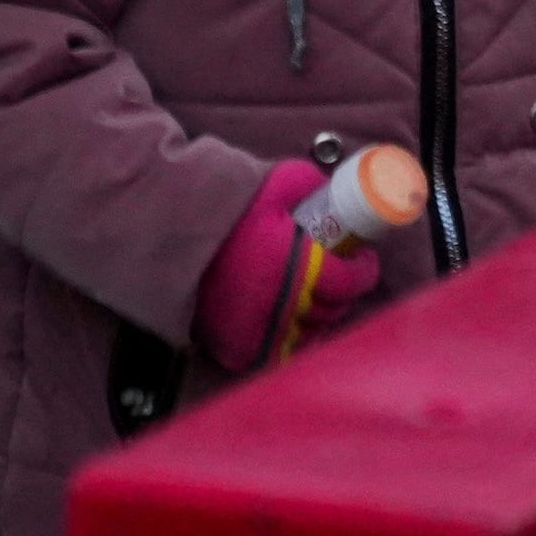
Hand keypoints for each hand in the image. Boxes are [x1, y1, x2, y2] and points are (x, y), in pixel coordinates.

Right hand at [191, 160, 382, 372]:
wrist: (172, 233)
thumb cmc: (228, 207)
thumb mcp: (277, 182)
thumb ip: (312, 185)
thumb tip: (335, 195)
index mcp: (299, 269)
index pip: (349, 282)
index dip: (362, 271)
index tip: (362, 260)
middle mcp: (285, 308)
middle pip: (331, 310)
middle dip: (339, 292)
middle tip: (334, 275)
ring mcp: (261, 334)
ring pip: (309, 335)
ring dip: (315, 317)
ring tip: (309, 295)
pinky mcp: (239, 350)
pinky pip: (280, 353)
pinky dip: (288, 339)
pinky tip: (287, 319)